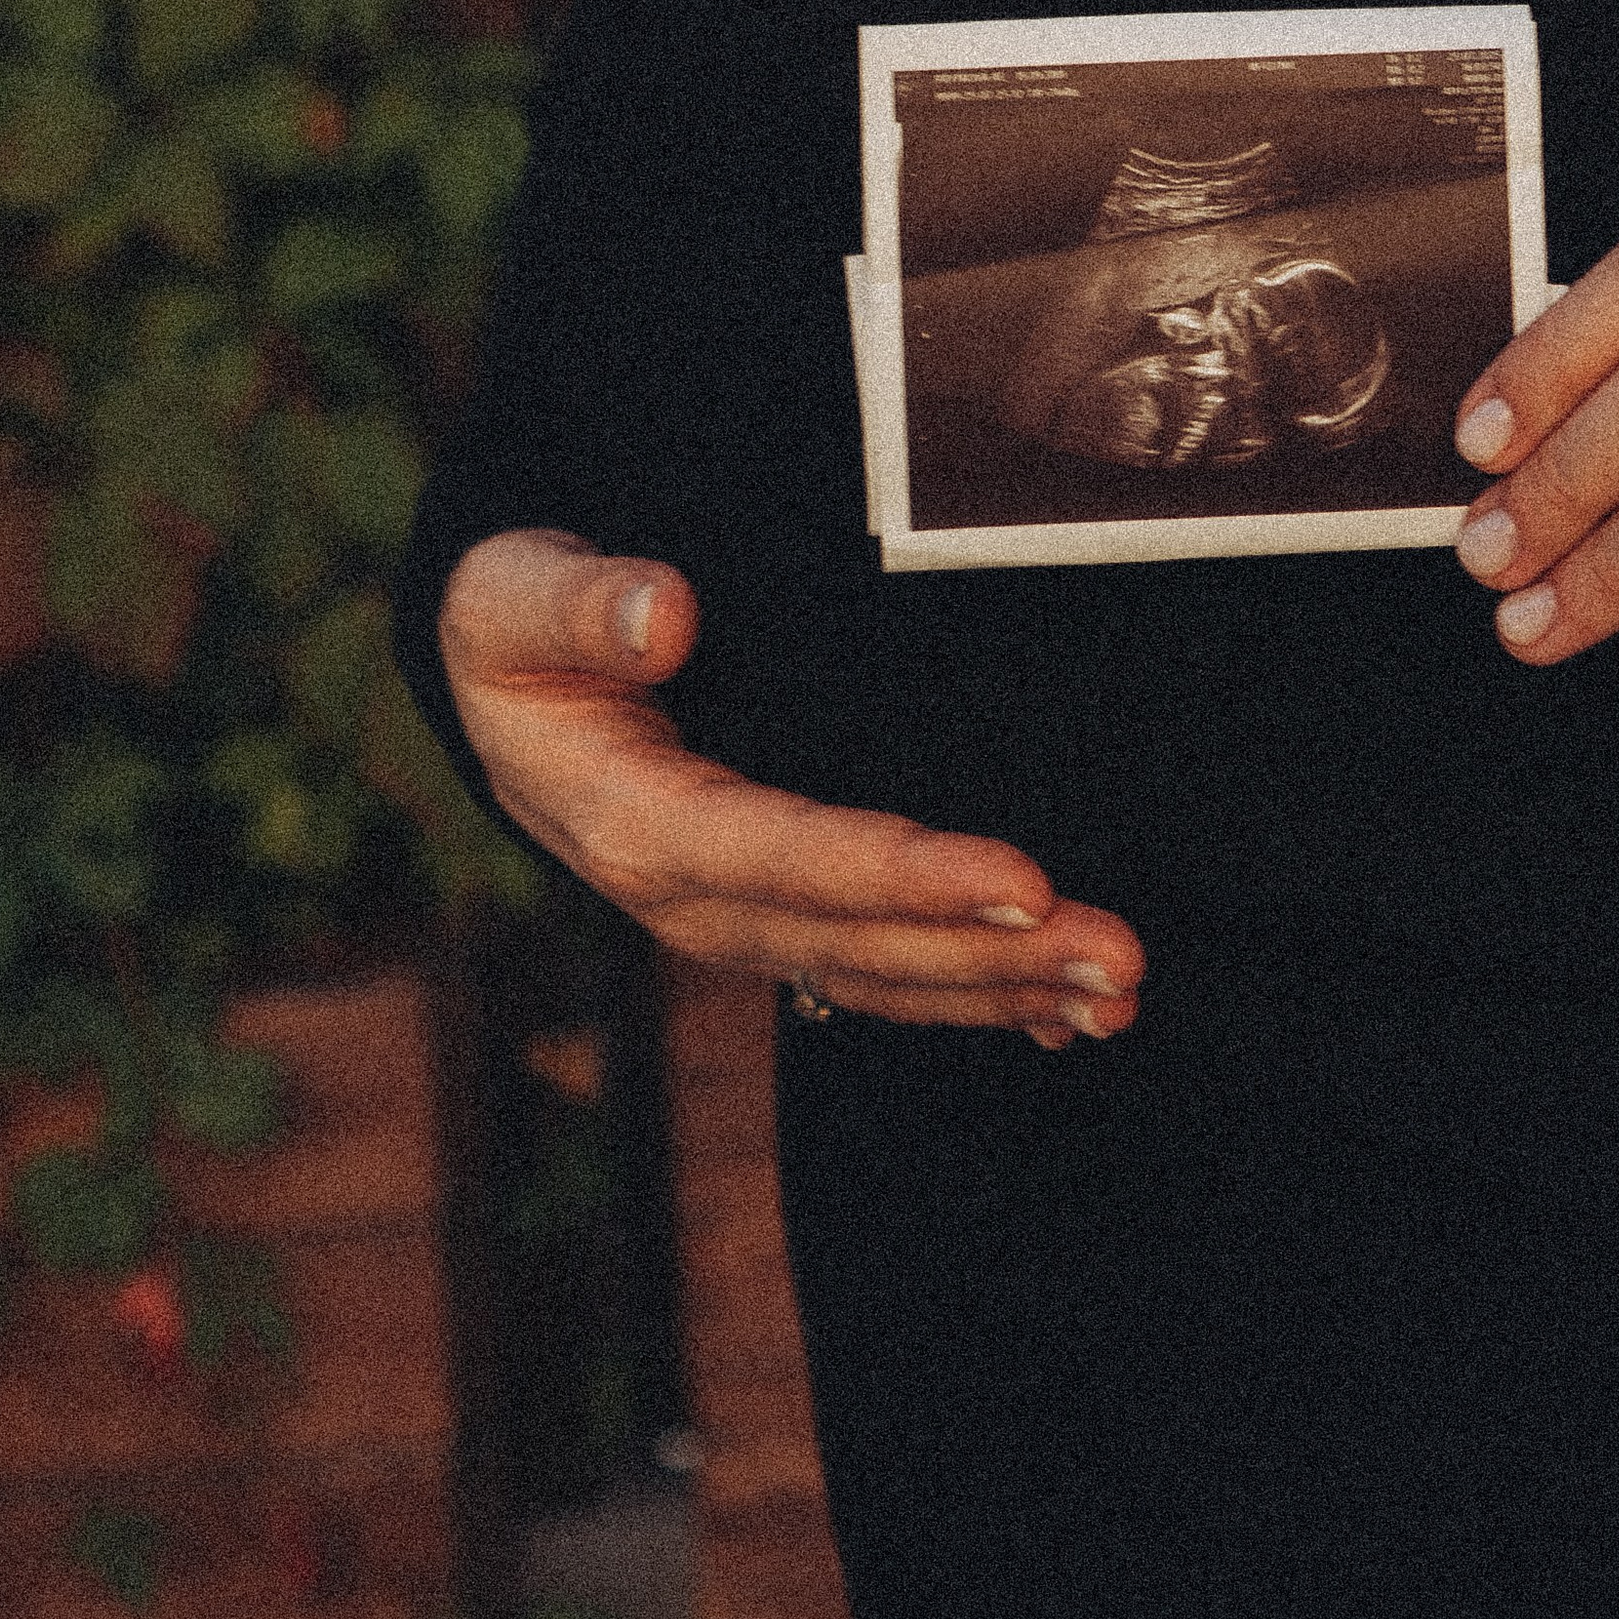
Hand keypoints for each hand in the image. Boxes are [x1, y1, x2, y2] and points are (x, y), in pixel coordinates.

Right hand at [438, 529, 1143, 1045]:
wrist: (501, 685)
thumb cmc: (515, 625)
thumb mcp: (507, 598)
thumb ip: (576, 606)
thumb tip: (662, 614)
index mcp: (636, 826)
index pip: (789, 859)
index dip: (904, 877)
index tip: (1019, 877)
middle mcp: (694, 899)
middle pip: (858, 941)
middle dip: (993, 954)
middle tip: (1117, 956)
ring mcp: (740, 921)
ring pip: (884, 976)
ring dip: (1006, 990)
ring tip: (1117, 991)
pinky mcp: (777, 920)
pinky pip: (881, 976)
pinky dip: (976, 1001)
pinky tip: (1065, 1021)